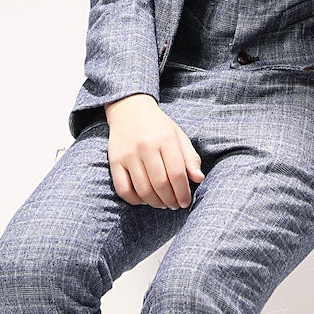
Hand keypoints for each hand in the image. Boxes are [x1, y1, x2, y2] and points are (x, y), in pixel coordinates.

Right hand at [104, 94, 205, 208]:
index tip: (185, 202)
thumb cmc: (158, 126)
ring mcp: (128, 154)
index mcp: (165, 139)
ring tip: (162, 203)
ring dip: (155, 203)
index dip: (183, 193)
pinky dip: (135, 200)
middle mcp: (146, 146)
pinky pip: (123, 189)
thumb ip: (190, 157)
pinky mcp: (114, 161)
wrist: (129, 109)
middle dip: (170, 200)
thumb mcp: (178, 136)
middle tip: (174, 205)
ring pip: (143, 190)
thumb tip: (199, 178)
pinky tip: (144, 199)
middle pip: (160, 184)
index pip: (177, 173)